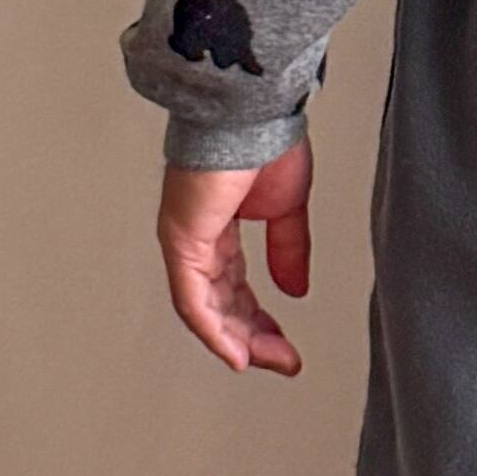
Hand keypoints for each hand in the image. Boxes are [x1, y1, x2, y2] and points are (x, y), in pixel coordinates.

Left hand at [157, 138, 311, 375]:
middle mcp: (196, 236)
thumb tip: (295, 289)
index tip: (282, 345)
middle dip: (252, 336)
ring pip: (204, 309)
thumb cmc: (264, 140)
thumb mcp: (287, 208)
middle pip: (219, 303)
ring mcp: (184, 240)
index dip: (258, 319)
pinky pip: (192, 300)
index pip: (233, 287)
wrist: (253, 112)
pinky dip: (214, 331)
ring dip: (237, 341)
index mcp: (218, 226)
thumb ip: (288, 250)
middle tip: (282, 361)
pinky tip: (237, 353)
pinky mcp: (181, 241)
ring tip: (266, 363)